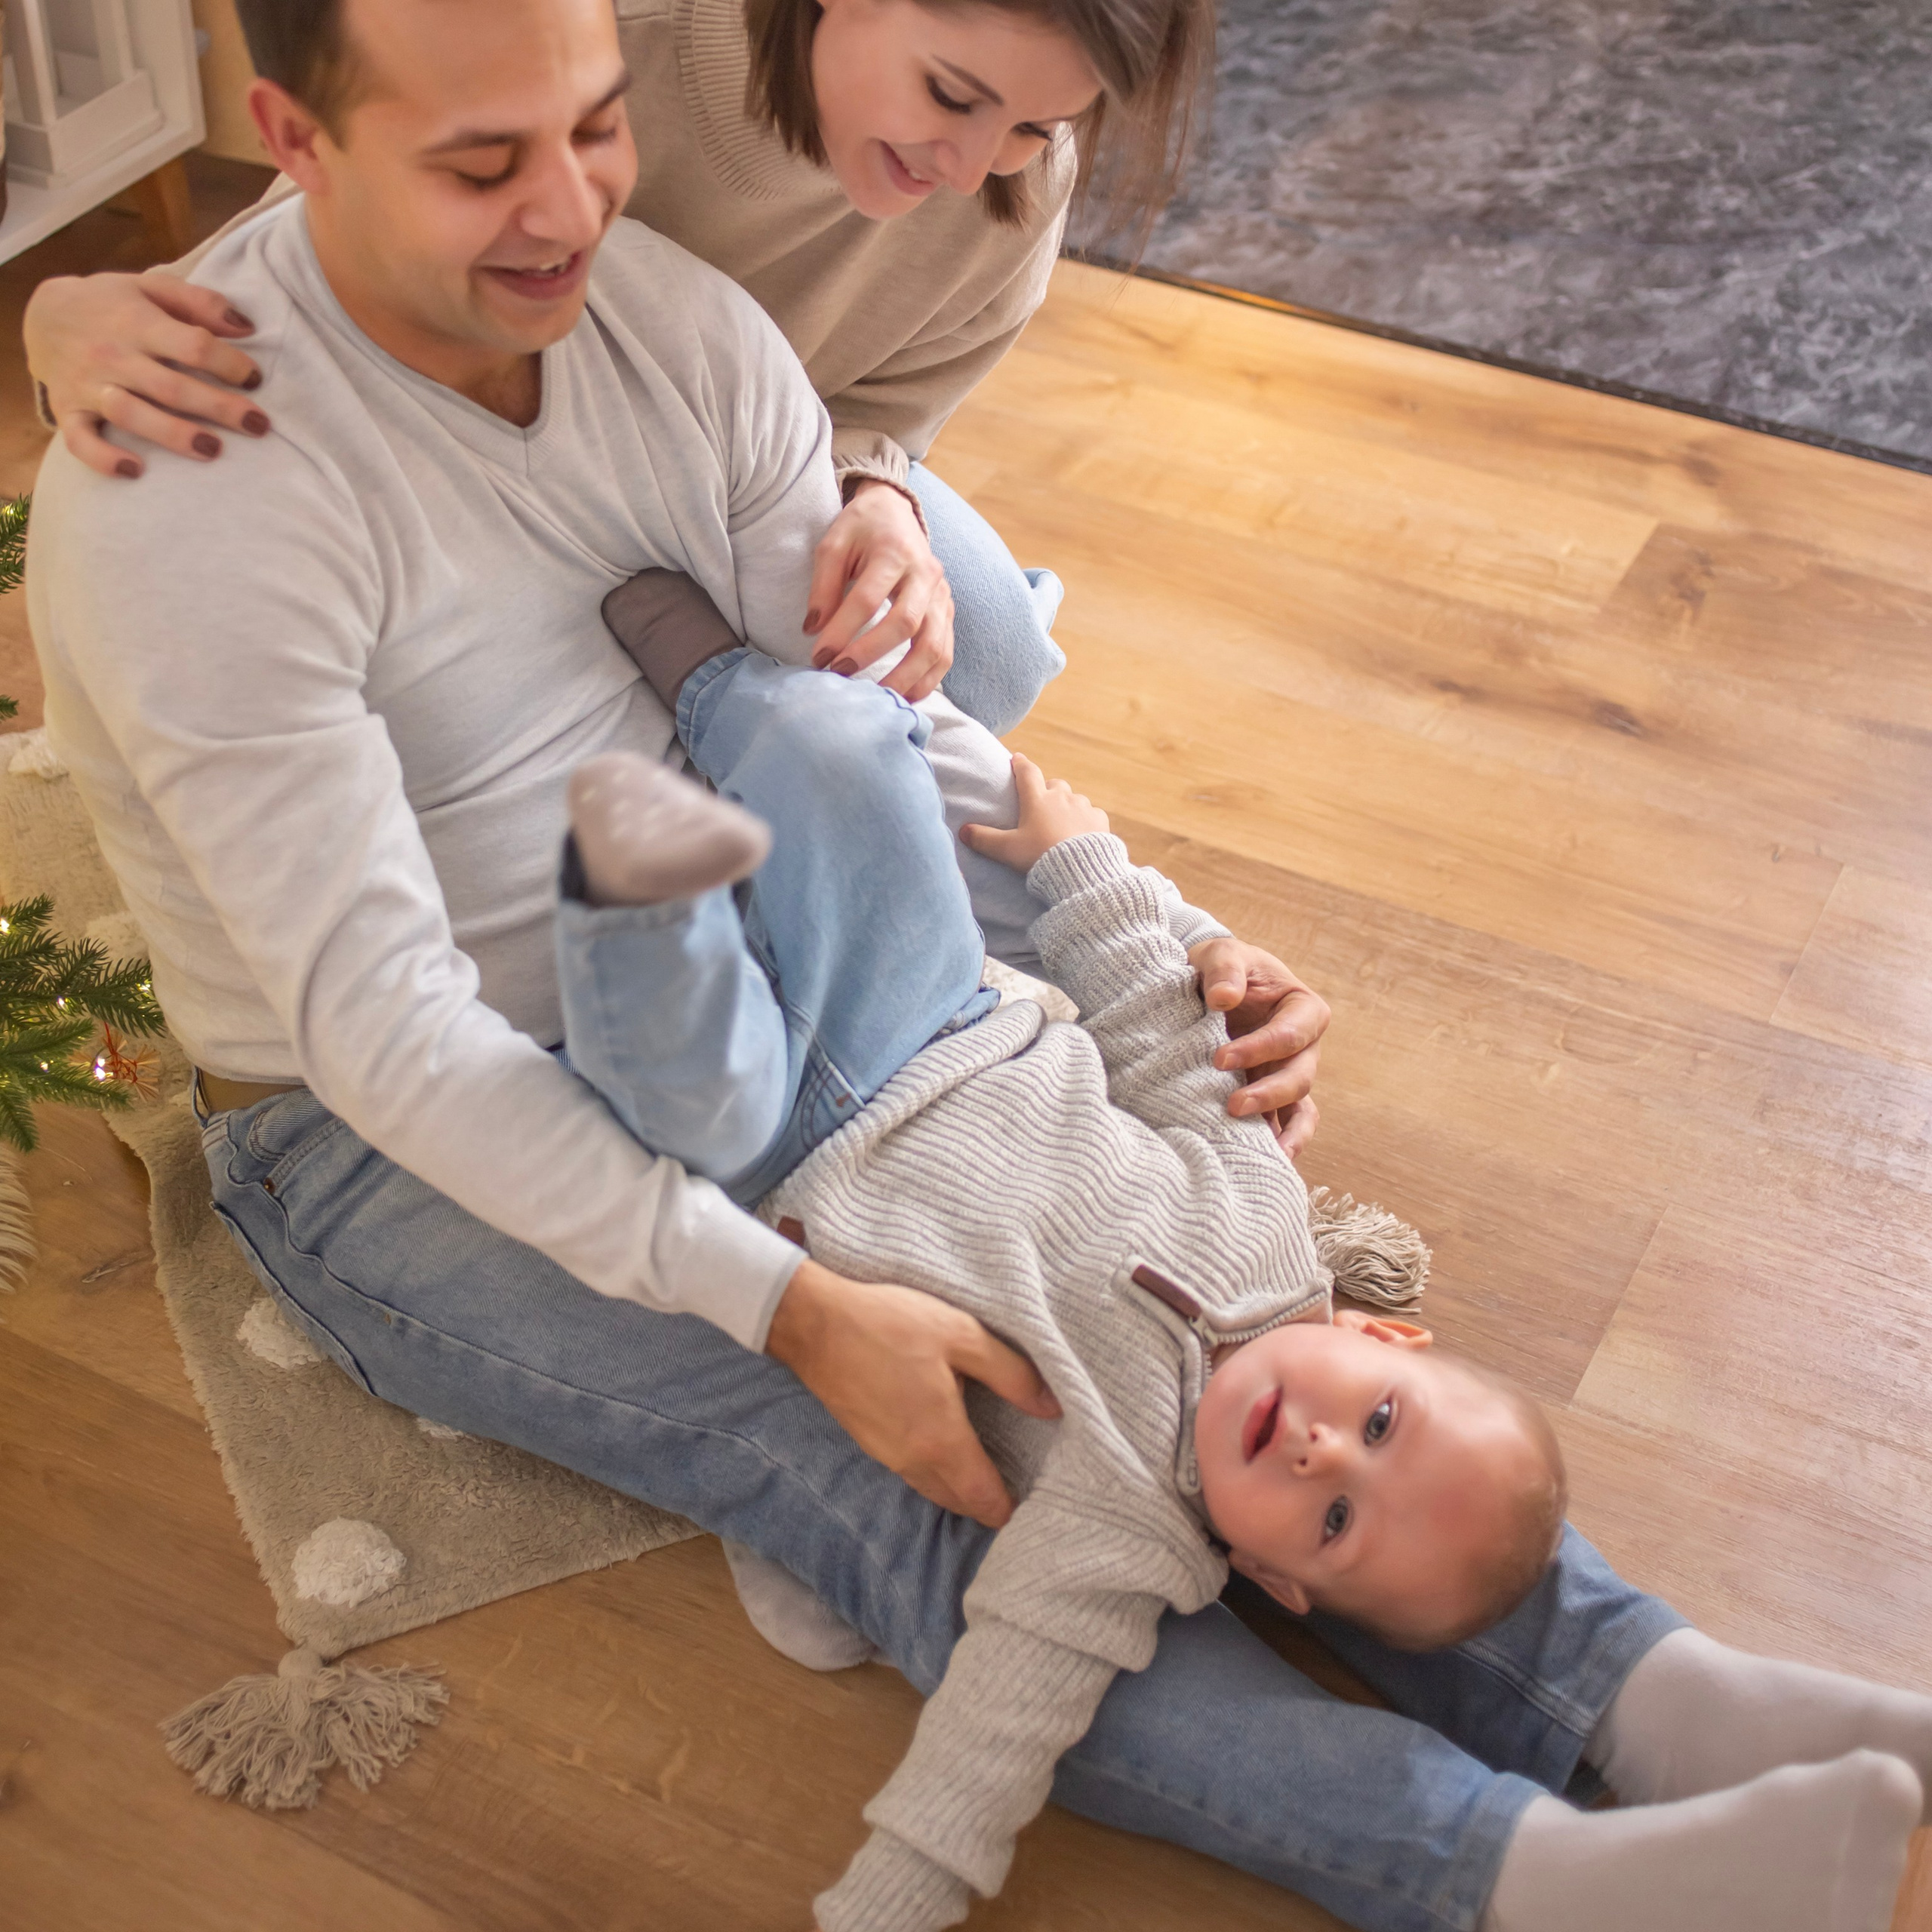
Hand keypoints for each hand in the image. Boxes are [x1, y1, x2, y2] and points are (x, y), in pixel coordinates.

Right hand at [25, 271, 269, 478]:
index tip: (254, 378)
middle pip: (171, 387)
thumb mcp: (151, 287)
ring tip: (213, 450)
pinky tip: (135, 471)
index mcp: (137, 322)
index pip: (192, 345)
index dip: (229, 363)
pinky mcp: (69, 411)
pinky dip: (104, 458)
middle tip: (259, 425)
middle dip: (219, 408)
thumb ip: (199, 302)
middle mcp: (112, 355)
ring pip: (132, 415)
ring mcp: (89, 386)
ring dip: (173, 435)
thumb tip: (247, 326)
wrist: (44, 314)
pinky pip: (81, 441)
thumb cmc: (112, 304)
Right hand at [765, 1257, 1058, 1528]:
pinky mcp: (869, 1442)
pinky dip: (934, 1475)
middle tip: (1014, 1489)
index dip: (1008, 1507)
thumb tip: (1052, 1407)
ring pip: (932, 1490)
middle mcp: (913, 1460)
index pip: (983, 1497)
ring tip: (984, 1474)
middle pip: (957, 1502)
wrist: (815, 1324)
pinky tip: (942, 1449)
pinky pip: (911, 1474)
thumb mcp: (961, 1334)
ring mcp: (886, 1455)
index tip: (1030, 1502)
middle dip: (985, 1505)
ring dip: (958, 1492)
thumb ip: (1010, 1373)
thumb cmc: (890, 1324)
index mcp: (941, 1439)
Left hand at [804, 481, 953, 701]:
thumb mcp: (833, 544)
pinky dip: (928, 679)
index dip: (842, 632)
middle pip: (906, 624)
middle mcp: (925, 574)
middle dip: (871, 655)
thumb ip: (823, 586)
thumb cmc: (860, 529)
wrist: (897, 513)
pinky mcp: (948, 611)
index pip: (867, 599)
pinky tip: (906, 697)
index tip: (818, 657)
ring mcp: (941, 595)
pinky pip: (945, 652)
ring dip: (906, 678)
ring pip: (933, 644)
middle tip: (841, 676)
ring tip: (878, 700)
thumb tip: (812, 631)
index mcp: (894, 552)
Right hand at [960, 753, 1108, 873]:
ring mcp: (1083, 807)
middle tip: (1042, 806)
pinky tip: (1082, 834)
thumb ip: (984, 839)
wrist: (1079, 871)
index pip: (1027, 773)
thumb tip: (963, 831)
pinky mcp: (1099, 820)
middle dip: (1047, 791)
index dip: (1020, 764)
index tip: (1017, 758)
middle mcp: (1061, 797)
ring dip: (1067, 807)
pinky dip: (1085, 821)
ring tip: (1061, 826)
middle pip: (1054, 785)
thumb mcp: (1007, 850)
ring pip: (1074, 799)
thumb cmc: (1040, 857)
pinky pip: (1092, 814)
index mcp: (1037, 800)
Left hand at [1188, 937, 1328, 1157]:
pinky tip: (1262, 1167)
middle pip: (1299, 1078)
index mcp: (1301, 1009)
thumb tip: (1223, 998)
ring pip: (1299, 1111)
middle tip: (1232, 1106)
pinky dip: (1277, 1147)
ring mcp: (1287, 1077)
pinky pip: (1283, 1127)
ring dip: (1282, 1133)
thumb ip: (1224, 969)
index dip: (1261, 1048)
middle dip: (1270, 1094)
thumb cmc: (1219, 968)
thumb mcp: (1220, 954)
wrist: (1202, 989)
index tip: (1219, 1059)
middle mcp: (1302, 1049)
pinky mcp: (1268, 1099)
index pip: (1291, 1033)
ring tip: (1265, 1157)